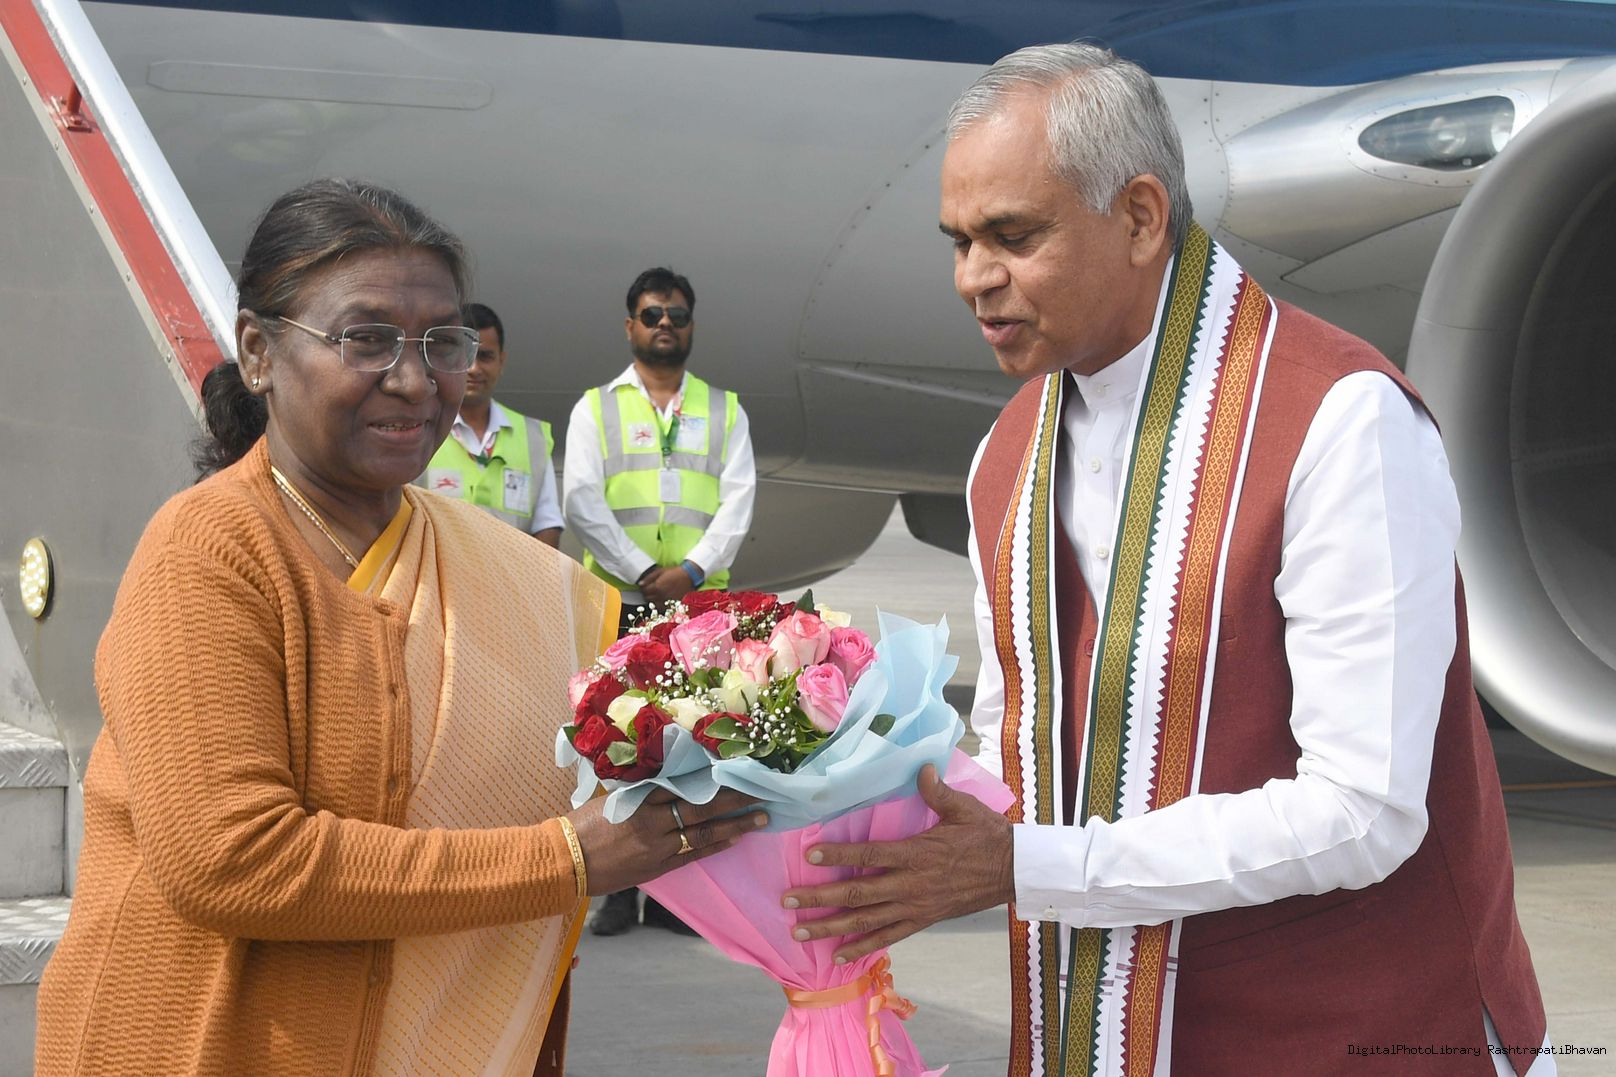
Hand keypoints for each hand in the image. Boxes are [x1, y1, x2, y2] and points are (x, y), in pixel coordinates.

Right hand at [568, 787, 765, 895]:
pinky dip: (715, 845)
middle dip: (735, 798)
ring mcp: (657, 846)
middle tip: (763, 791)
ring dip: (735, 825)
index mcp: (640, 797)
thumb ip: (643, 790)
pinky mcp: (656, 867)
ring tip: (760, 818)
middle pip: (702, 805)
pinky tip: (735, 838)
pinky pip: (693, 854)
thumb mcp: (613, 797)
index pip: (685, 783)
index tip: (738, 769)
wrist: (564, 860)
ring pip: (703, 831)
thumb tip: (672, 780)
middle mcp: (652, 820)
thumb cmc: (583, 824)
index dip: (714, 777)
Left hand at [640, 566, 694, 604]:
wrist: (690, 576)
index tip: (646, 586)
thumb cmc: (675, 572)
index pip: (644, 591)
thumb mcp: (661, 571)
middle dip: (647, 594)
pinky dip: (659, 604)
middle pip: (648, 598)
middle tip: (651, 589)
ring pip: (654, 604)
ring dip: (653, 600)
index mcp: (657, 587)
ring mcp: (666, 602)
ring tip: (657, 594)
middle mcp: (660, 596)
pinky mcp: (672, 605)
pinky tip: (662, 599)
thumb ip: (649, 577)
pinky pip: (662, 608)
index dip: (644, 588)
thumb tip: (640, 583)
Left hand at [781, 764, 1012, 963]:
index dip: (839, 855)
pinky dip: (863, 947)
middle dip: (819, 899)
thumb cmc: (987, 835)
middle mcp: (911, 884)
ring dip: (830, 928)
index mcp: (917, 853)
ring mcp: (915, 906)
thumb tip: (921, 767)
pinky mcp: (923, 920)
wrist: (1013, 872)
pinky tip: (839, 956)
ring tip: (799, 933)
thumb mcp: (964, 808)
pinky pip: (888, 937)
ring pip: (866, 921)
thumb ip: (937, 791)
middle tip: (788, 901)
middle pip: (857, 894)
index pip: (870, 855)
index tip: (811, 854)